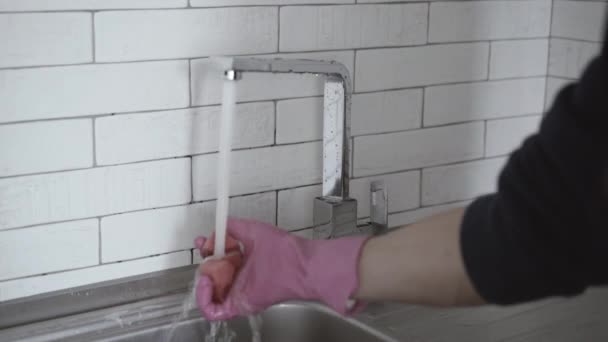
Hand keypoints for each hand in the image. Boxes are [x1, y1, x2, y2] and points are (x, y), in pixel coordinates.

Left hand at [194, 218, 368, 320]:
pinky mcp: (258, 281)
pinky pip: (238, 274)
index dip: (202, 291)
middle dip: (211, 264)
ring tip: (227, 242)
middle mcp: (243, 299)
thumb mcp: (255, 234)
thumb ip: (232, 227)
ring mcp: (251, 290)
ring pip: (225, 279)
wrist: (313, 264)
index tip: (205, 270)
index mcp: (240, 298)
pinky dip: (234, 261)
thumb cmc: (290, 259)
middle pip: (215, 287)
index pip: (210, 307)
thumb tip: (220, 224)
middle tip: (213, 245)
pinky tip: (236, 246)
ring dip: (222, 260)